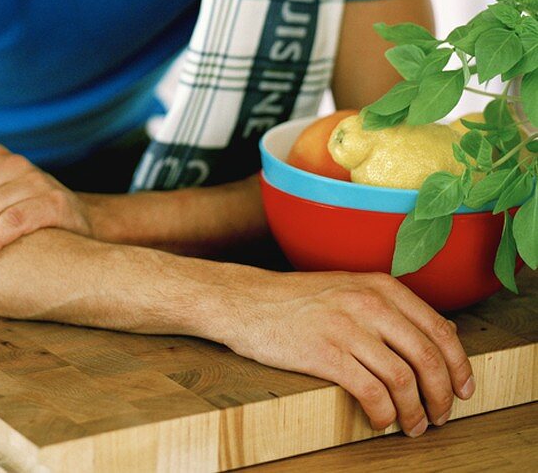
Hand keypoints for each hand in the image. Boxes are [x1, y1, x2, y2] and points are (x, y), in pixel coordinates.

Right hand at [221, 268, 474, 436]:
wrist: (247, 301)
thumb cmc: (300, 299)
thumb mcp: (352, 289)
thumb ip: (396, 308)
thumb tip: (448, 333)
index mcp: (379, 286)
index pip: (438, 329)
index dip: (458, 366)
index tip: (464, 389)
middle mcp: (368, 302)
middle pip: (427, 356)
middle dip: (442, 394)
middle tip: (441, 415)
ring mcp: (346, 326)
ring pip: (403, 378)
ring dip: (415, 411)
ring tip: (412, 426)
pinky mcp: (325, 353)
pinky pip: (371, 391)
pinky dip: (384, 413)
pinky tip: (381, 419)